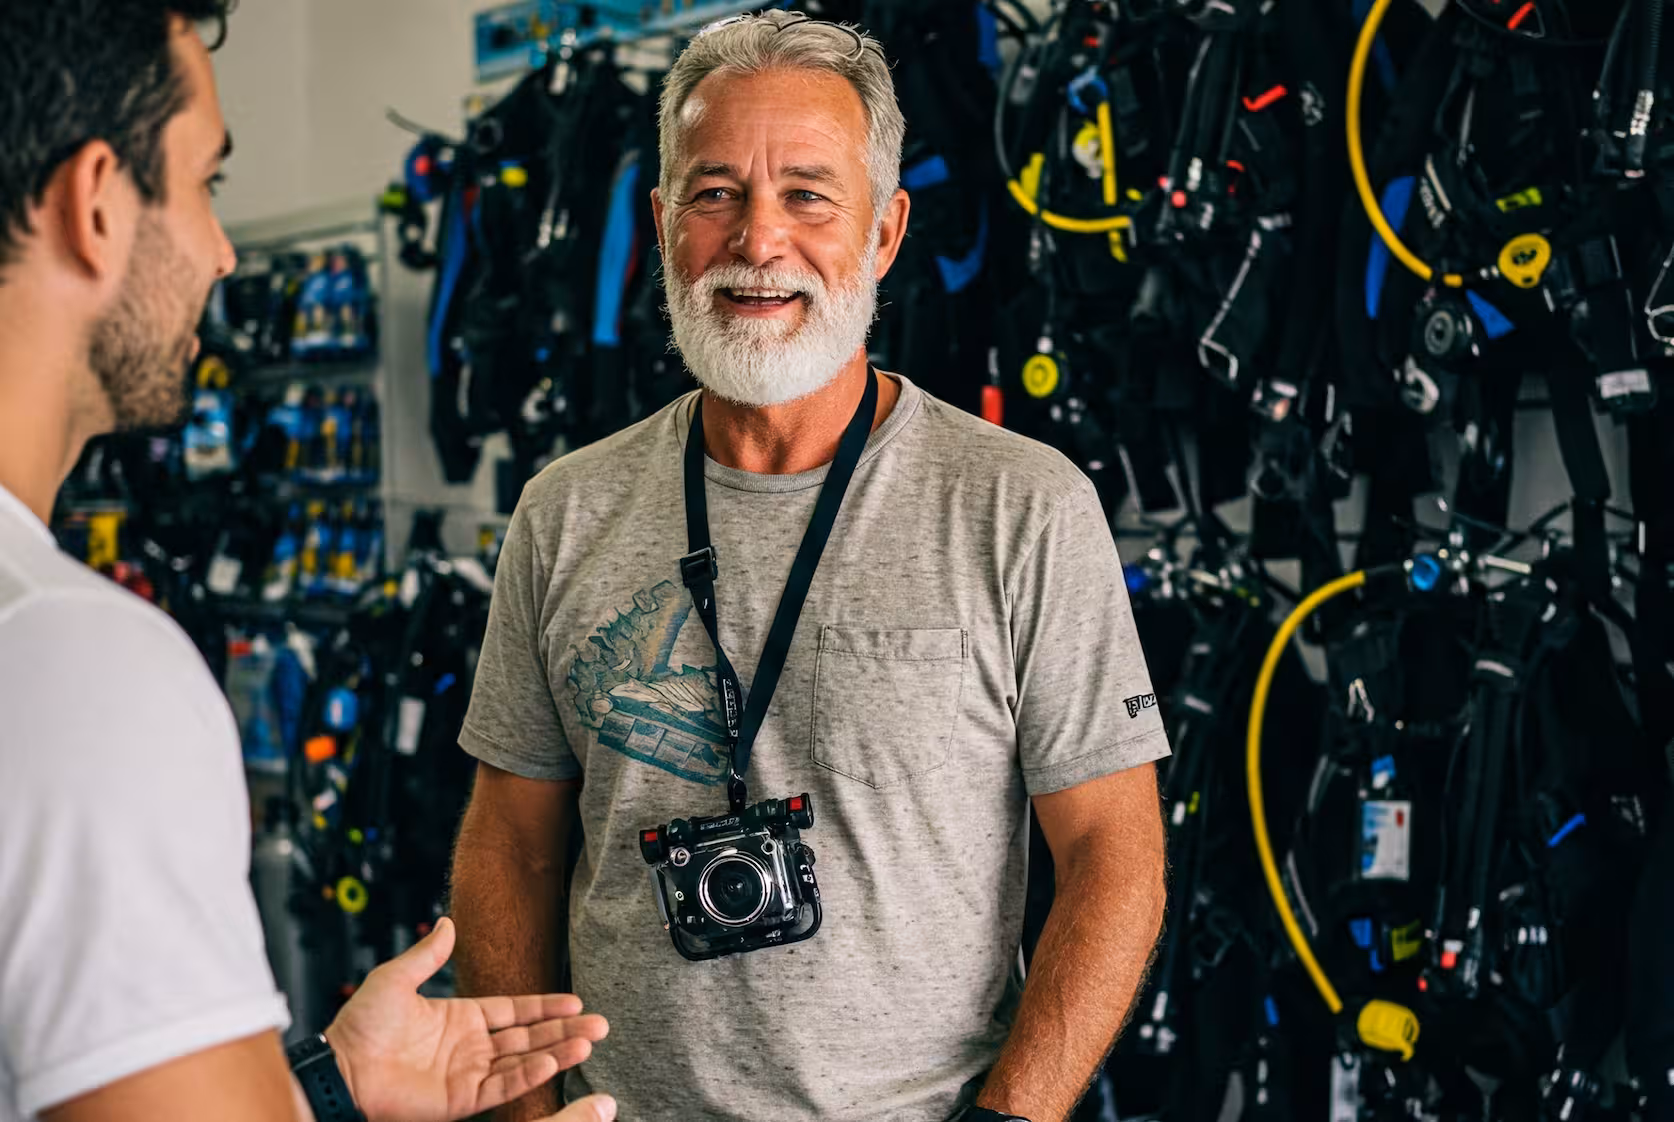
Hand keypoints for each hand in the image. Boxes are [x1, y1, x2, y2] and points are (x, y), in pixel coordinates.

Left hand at [322, 917, 608, 1121]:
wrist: (341, 1068)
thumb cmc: (361, 1026)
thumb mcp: (395, 979)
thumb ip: (427, 955)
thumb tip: (446, 922)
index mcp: (460, 1018)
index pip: (514, 1011)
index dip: (545, 1005)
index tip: (576, 1000)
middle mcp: (471, 1046)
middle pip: (529, 1036)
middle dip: (565, 1030)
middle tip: (601, 1025)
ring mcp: (468, 1074)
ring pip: (524, 1061)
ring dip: (557, 1051)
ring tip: (588, 1041)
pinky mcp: (462, 1100)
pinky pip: (504, 1086)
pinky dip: (530, 1075)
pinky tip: (554, 1061)